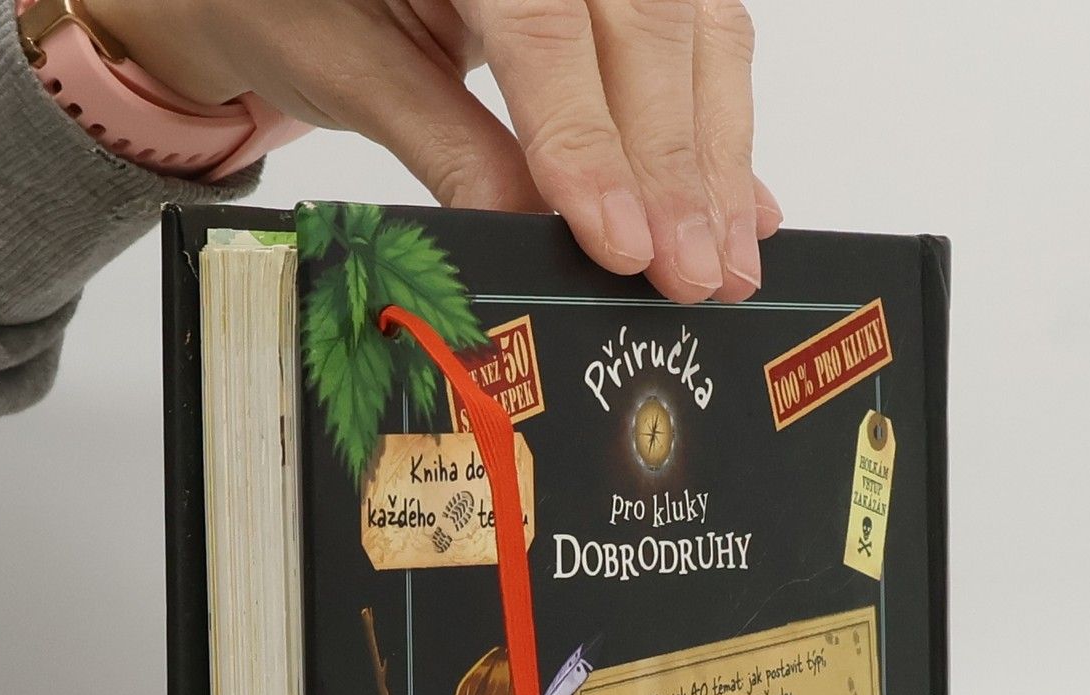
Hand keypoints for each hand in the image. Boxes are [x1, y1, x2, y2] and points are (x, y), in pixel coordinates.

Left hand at [86, 0, 779, 302]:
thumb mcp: (347, 66)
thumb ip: (444, 143)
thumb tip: (523, 232)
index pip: (544, 25)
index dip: (590, 140)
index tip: (618, 240)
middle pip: (645, 25)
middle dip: (674, 166)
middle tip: (691, 275)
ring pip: (694, 30)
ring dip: (715, 159)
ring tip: (724, 263)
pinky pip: (696, 37)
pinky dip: (720, 129)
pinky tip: (742, 207)